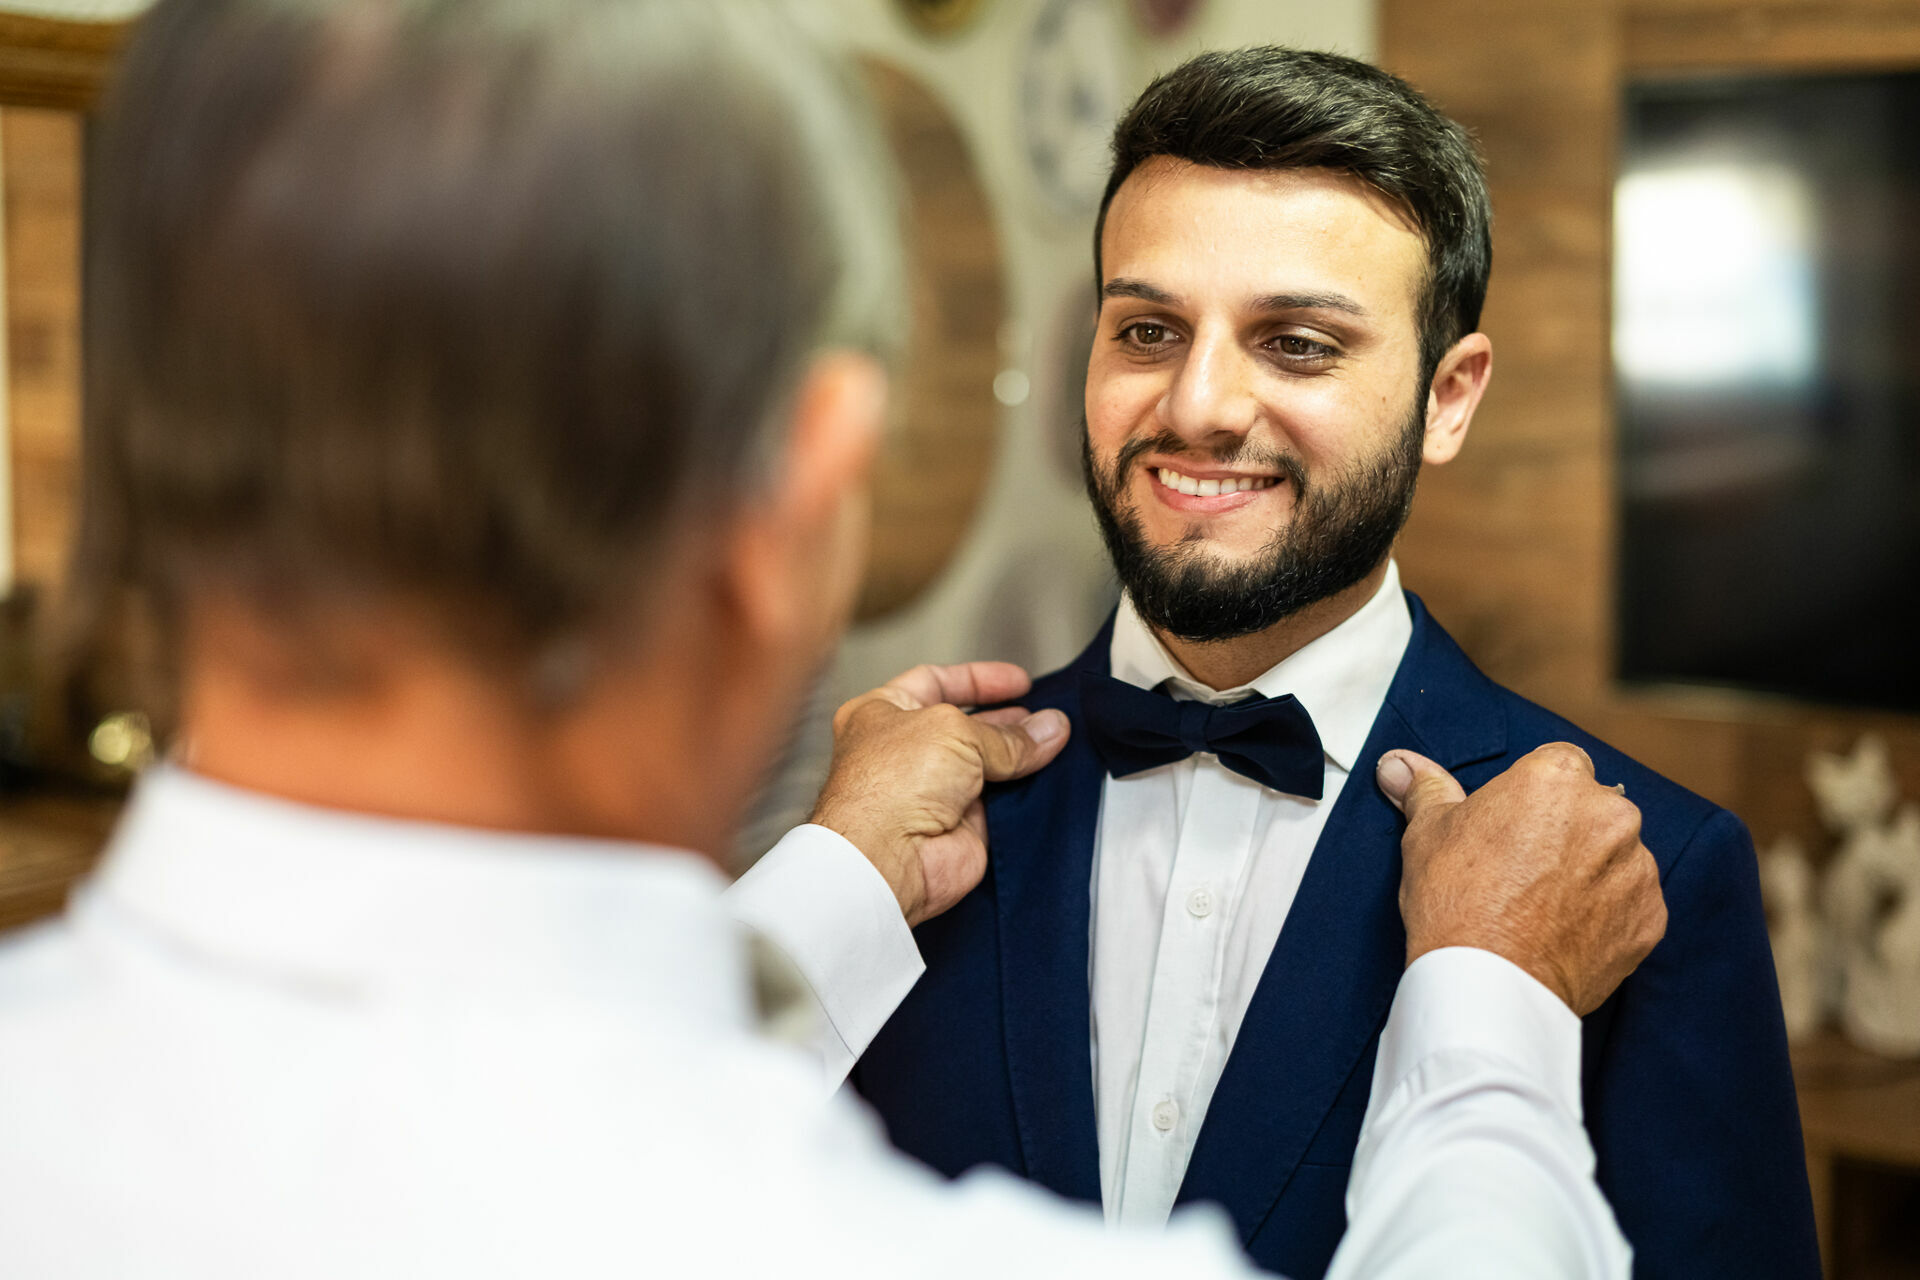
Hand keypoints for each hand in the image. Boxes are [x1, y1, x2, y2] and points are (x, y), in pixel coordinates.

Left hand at [810, 663, 1069, 926]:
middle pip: (967, 727)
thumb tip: (1048, 728)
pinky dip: (1027, 793)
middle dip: (1008, 720)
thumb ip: (1006, 734)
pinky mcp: (961, 827)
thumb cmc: (889, 786)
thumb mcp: (954, 732)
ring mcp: (933, 791)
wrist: (888, 857)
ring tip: (1056, 740)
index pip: (935, 682)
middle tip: (1045, 714)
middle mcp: (906, 753)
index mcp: (882, 713)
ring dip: (1021, 757)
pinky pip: (1003, 805)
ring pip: (989, 767)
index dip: (978, 679)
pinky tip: (1052, 777)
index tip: (1018, 682)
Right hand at [1377, 744, 1667, 1015]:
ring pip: (1616, 856)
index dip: (1534, 796)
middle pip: (1593, 809)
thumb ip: (1426, 789)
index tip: (1513, 826)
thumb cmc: (1457, 902)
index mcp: (1556, 778)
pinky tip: (1565, 931)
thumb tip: (1398, 764)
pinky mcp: (1650, 916)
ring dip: (1591, 872)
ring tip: (1542, 906)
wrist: (1491, 985)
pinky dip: (1607, 914)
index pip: (1560, 766)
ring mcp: (1637, 867)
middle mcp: (1609, 813)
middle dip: (1566, 831)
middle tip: (1522, 869)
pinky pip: (1632, 903)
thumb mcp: (1428, 833)